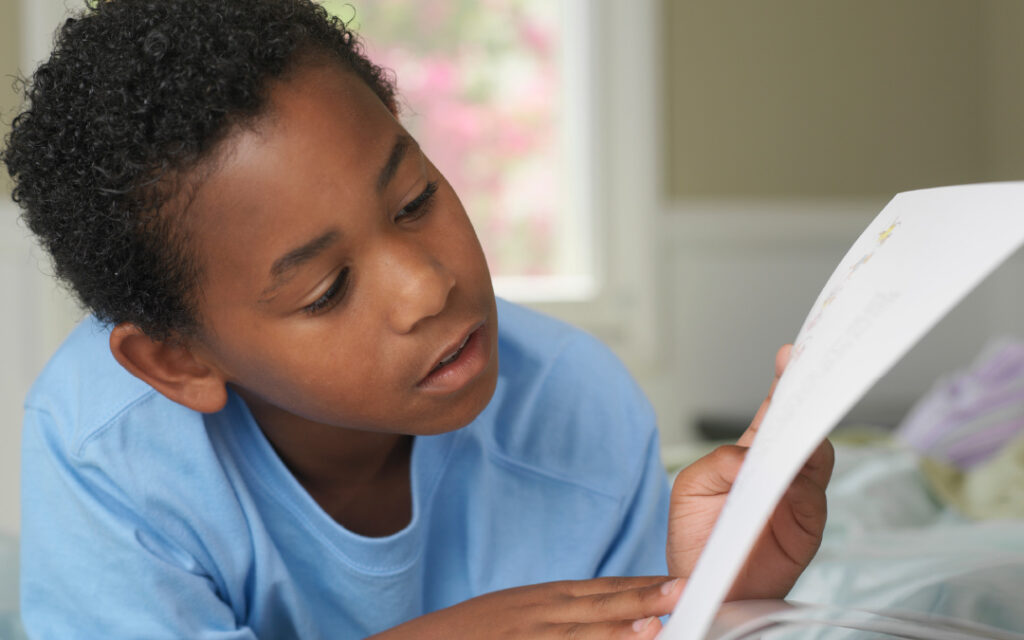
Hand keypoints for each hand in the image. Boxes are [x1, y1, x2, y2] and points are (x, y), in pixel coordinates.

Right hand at [368, 576, 685, 639]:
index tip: (677, 584)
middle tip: (685, 591)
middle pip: (601, 604)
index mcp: (545, 598)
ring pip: (583, 633)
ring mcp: (529, 637)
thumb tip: (605, 613)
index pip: (604, 588)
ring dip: (622, 629)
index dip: (642, 586)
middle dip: (645, 599)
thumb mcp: (519, 611)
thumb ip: (561, 611)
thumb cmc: (472, 632)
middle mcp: (541, 614)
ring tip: (657, 624)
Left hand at [666, 345, 834, 599]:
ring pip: (815, 458)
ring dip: (807, 437)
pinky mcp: (806, 528)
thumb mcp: (691, 490)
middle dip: (806, 398)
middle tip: (807, 371)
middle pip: (801, 427)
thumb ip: (719, 465)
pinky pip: (811, 500)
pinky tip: (788, 477)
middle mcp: (781, 471)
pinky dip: (801, 486)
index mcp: (751, 453)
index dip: (784, 381)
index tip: (791, 353)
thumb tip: (747, 457)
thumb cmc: (697, 537)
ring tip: (796, 418)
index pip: (773, 410)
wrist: (703, 588)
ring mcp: (798, 497)